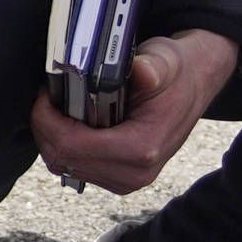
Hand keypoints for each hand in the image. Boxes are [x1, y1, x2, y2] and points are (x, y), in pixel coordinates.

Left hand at [30, 28, 239, 194]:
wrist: (194, 85)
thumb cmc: (177, 71)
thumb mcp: (166, 60)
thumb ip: (153, 66)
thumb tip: (143, 71)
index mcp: (141, 149)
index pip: (69, 146)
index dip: (47, 119)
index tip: (46, 92)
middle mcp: (133, 174)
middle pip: (61, 160)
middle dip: (46, 126)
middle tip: (49, 97)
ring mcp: (125, 181)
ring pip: (63, 166)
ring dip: (54, 136)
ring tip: (60, 107)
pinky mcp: (119, 179)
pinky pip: (75, 167)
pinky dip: (65, 144)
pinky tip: (72, 121)